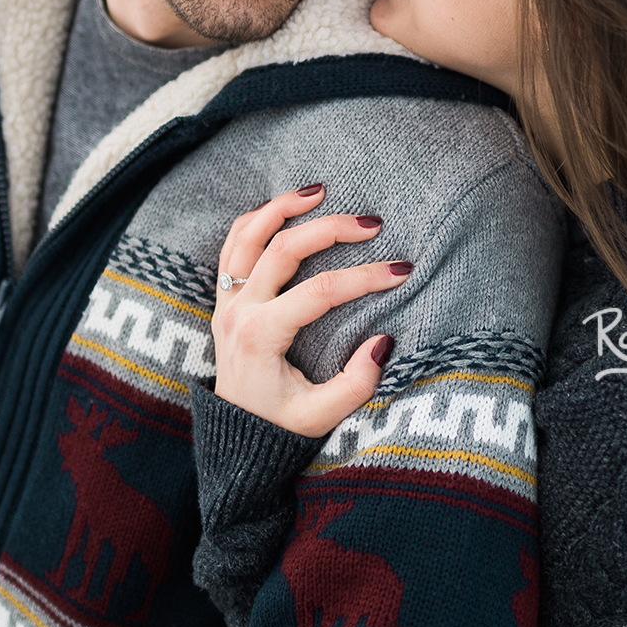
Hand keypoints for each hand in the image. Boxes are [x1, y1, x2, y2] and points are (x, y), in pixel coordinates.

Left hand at [212, 184, 410, 436]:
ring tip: (320, 191)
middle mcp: (238, 311)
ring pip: (248, 235)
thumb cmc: (279, 425)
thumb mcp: (321, 416)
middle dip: (331, 229)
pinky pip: (234, 246)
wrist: (234, 435)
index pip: (320, 291)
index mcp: (262, 336)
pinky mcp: (224, 299)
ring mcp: (226, 302)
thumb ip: (355, 384)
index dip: (364, 277)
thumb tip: (383, 342)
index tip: (402, 271)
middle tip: (372, 224)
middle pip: (283, 248)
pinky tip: (284, 209)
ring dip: (283, 208)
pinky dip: (256, 220)